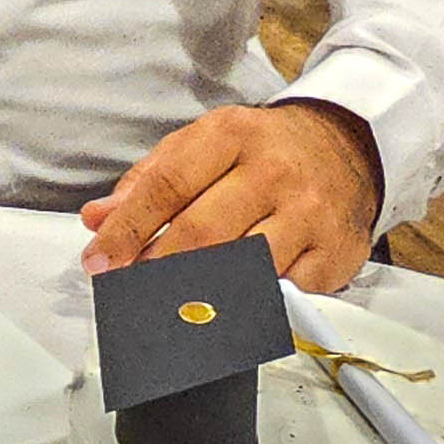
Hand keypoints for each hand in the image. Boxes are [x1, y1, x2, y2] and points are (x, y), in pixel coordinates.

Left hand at [77, 100, 382, 292]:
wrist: (344, 146)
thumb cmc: (261, 150)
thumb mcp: (202, 145)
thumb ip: (147, 181)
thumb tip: (99, 219)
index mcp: (231, 135)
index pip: (168, 186)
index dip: (128, 229)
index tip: (100, 260)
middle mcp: (273, 171)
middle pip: (203, 232)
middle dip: (157, 269)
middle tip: (129, 291)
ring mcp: (308, 213)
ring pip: (243, 267)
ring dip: (200, 293)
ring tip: (170, 306)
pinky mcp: (334, 252)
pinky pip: (284, 292)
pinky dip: (251, 306)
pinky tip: (228, 308)